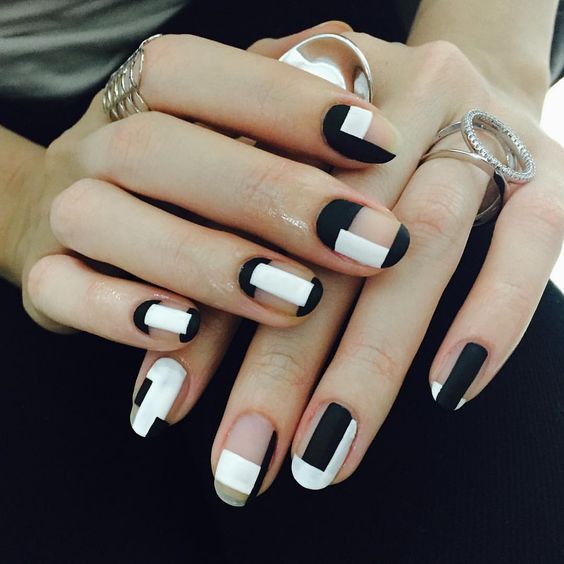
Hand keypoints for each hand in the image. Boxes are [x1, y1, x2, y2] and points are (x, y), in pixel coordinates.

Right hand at [8, 22, 408, 353]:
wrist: (66, 215)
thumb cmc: (178, 175)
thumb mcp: (224, 129)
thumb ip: (277, 104)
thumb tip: (351, 61)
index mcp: (144, 94)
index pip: (202, 73)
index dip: (287, 102)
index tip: (379, 142)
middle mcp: (98, 145)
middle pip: (159, 148)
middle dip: (268, 196)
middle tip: (364, 241)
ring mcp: (63, 211)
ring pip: (107, 221)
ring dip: (206, 262)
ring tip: (297, 298)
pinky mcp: (45, 277)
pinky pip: (60, 290)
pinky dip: (120, 314)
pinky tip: (188, 332)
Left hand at [136, 31, 562, 503]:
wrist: (469, 72)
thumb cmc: (357, 135)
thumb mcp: (286, 154)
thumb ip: (233, 232)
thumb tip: (168, 344)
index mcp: (310, 99)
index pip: (243, 218)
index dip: (206, 317)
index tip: (166, 405)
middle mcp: (393, 107)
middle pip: (326, 242)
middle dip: (279, 366)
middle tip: (242, 462)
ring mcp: (477, 127)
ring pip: (422, 245)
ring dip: (369, 365)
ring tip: (324, 457)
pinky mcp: (549, 164)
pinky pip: (532, 238)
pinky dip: (491, 314)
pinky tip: (450, 390)